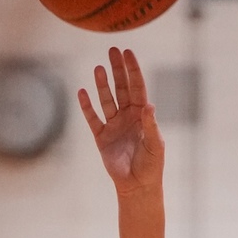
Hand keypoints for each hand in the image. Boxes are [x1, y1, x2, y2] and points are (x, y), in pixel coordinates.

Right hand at [77, 46, 163, 192]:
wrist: (137, 186)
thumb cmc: (151, 166)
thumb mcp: (155, 145)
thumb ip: (150, 125)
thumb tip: (148, 104)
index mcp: (142, 115)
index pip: (137, 87)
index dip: (133, 70)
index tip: (128, 52)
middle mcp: (127, 116)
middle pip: (121, 87)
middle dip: (117, 69)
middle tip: (112, 50)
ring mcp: (113, 125)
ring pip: (106, 99)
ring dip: (102, 84)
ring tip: (98, 68)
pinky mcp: (101, 137)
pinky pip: (92, 118)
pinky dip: (87, 106)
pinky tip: (81, 92)